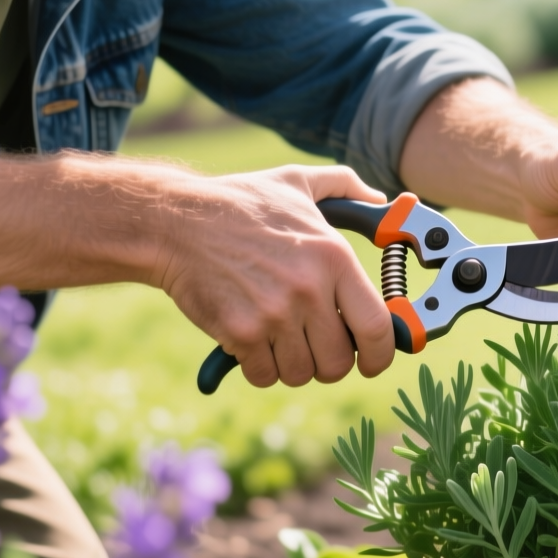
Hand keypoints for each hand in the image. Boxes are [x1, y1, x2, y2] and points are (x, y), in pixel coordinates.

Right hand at [155, 165, 393, 387]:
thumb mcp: (297, 182)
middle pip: (338, 362)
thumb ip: (345, 186)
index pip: (376, 327)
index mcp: (333, 257)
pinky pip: (265, 375)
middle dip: (329, 362)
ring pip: (301, 373)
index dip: (380, 354)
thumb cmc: (240, 203)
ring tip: (280, 338)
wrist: (176, 223)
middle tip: (314, 345)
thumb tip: (380, 199)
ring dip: (293, 365)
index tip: (372, 361)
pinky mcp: (240, 333)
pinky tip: (253, 342)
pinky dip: (261, 368)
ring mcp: (273, 315)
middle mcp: (309, 289)